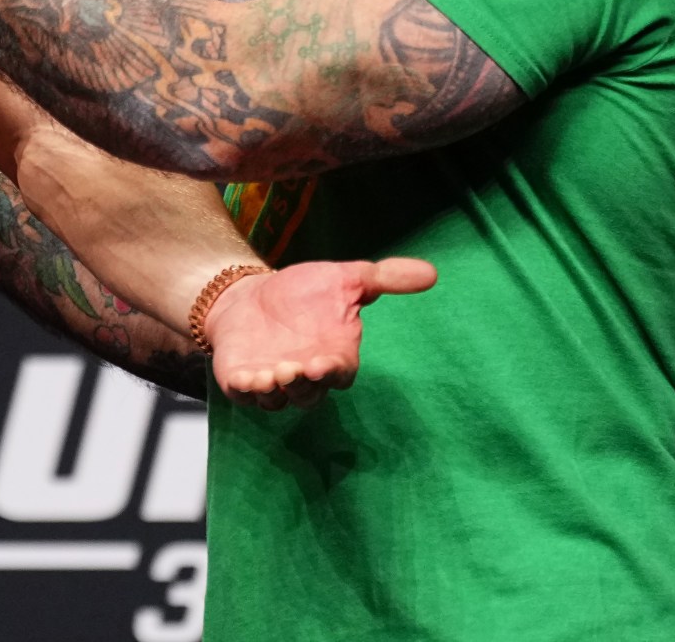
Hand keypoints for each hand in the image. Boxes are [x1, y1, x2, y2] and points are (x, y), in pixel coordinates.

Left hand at [206, 257, 436, 409]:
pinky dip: (244, 391)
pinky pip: (245, 396)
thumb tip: (432, 273)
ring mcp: (273, 382)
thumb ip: (385, 279)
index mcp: (333, 357)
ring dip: (272, 392)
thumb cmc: (303, 292)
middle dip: (301, 385)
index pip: (339, 375)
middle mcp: (305, 377)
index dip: (331, 372)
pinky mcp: (242, 381)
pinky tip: (242, 379)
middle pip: (309, 395)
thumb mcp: (345, 279)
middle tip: (291, 370)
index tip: (321, 364)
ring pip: (277, 400)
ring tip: (268, 376)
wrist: (249, 294)